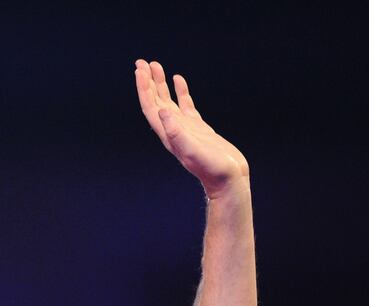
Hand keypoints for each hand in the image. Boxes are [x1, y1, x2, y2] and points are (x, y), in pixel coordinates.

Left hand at [135, 59, 248, 198]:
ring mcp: (185, 128)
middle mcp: (173, 130)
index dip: (144, 88)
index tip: (139, 69)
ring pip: (168, 101)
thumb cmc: (212, 169)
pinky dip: (181, 91)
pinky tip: (178, 79)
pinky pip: (185, 105)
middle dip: (148, 82)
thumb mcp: (192, 150)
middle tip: (142, 62)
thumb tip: (162, 111)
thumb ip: (177, 133)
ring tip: (155, 66)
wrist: (228, 180)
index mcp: (168, 134)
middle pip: (155, 101)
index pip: (150, 107)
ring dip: (160, 84)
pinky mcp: (198, 128)